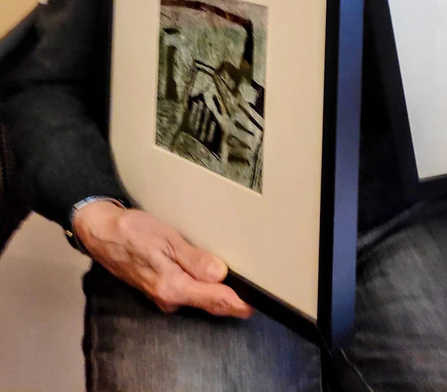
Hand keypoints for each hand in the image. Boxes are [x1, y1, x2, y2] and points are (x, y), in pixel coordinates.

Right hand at [72, 201, 252, 317]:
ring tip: (241, 287)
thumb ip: (194, 259)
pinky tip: (213, 281)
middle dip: (230, 301)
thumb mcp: (167, 240)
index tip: (254, 304)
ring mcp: (163, 295)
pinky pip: (188, 292)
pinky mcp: (159, 288)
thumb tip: (220, 274)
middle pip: (208, 302)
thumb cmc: (133, 232)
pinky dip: (203, 289)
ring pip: (198, 298)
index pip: (213, 300)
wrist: (101, 232)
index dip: (236, 303)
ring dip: (218, 295)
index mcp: (172, 287)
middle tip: (255, 296)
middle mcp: (168, 297)